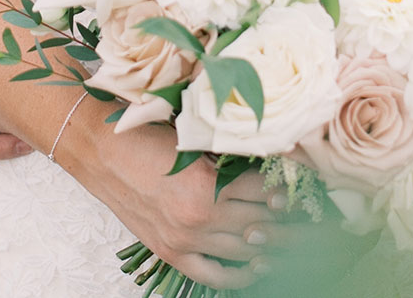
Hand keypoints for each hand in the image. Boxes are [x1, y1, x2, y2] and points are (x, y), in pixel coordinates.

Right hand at [61, 110, 288, 288]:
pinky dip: (239, 276)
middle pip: (260, 222)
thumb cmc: (145, 136)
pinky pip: (214, 275)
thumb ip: (226, 152)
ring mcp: (185, 239)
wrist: (100, 152)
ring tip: (295, 241)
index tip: (308, 185)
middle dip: (289, 220)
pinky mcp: (172, 253)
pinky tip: (257, 267)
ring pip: (243, 250)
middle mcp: (199, 215)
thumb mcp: (191, 138)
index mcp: (206, 180)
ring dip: (272, 246)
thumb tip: (267, 156)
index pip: (263, 189)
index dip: (288, 187)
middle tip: (312, 217)